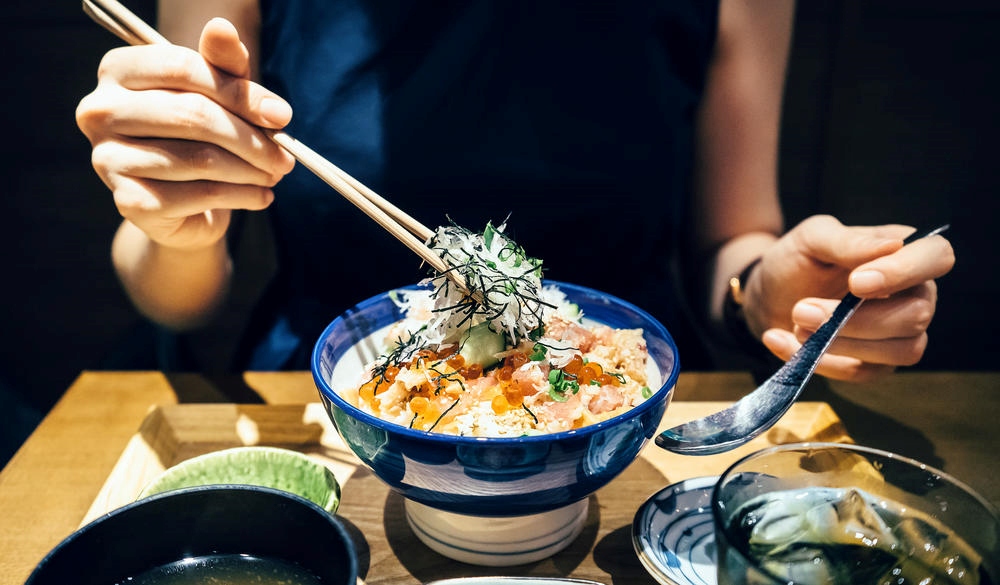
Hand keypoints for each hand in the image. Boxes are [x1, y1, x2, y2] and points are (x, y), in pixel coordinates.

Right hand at [75, 18, 295, 250]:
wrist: (182, 204)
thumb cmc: (200, 135)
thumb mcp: (217, 93)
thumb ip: (223, 63)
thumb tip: (223, 27)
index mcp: (118, 70)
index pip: (182, 68)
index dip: (239, 92)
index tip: (281, 116)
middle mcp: (100, 111)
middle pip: (193, 115)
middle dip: (252, 137)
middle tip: (286, 155)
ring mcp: (108, 158)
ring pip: (201, 159)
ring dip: (251, 169)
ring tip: (275, 173)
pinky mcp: (128, 201)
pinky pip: (199, 194)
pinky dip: (241, 196)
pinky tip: (261, 195)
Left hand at [743, 215, 954, 381]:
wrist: (769, 292)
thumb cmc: (798, 259)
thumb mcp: (812, 238)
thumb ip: (848, 242)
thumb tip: (894, 245)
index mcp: (906, 253)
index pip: (937, 256)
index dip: (904, 272)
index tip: (856, 282)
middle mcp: (914, 295)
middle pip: (917, 315)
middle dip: (857, 319)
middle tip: (802, 309)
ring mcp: (899, 333)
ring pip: (902, 351)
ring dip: (844, 343)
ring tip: (797, 324)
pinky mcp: (874, 364)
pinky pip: (862, 373)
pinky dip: (820, 362)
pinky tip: (782, 340)